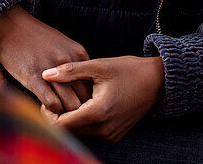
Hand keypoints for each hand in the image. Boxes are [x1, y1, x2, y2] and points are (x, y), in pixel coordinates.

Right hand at [0, 4, 91, 112]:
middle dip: (80, 111)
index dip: (89, 100)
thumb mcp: (62, 45)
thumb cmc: (35, 39)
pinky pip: (52, 104)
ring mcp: (52, 70)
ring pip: (71, 105)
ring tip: (58, 116)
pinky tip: (44, 109)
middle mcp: (69, 62)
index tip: (81, 107)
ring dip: (65, 115)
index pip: (94, 86)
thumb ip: (75, 65)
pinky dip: (51, 112)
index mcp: (79, 54)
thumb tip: (84, 90)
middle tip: (71, 118)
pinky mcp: (34, 77)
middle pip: (86, 98)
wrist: (10, 26)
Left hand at [40, 55, 163, 141]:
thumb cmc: (128, 70)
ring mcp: (110, 135)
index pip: (61, 125)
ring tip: (68, 98)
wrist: (157, 82)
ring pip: (79, 133)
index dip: (48, 114)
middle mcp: (104, 130)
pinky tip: (83, 104)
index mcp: (98, 113)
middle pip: (68, 131)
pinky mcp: (114, 135)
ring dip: (70, 119)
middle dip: (57, 116)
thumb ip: (70, 71)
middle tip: (54, 97)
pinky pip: (90, 132)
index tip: (47, 98)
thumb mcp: (98, 66)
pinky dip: (82, 121)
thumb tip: (45, 74)